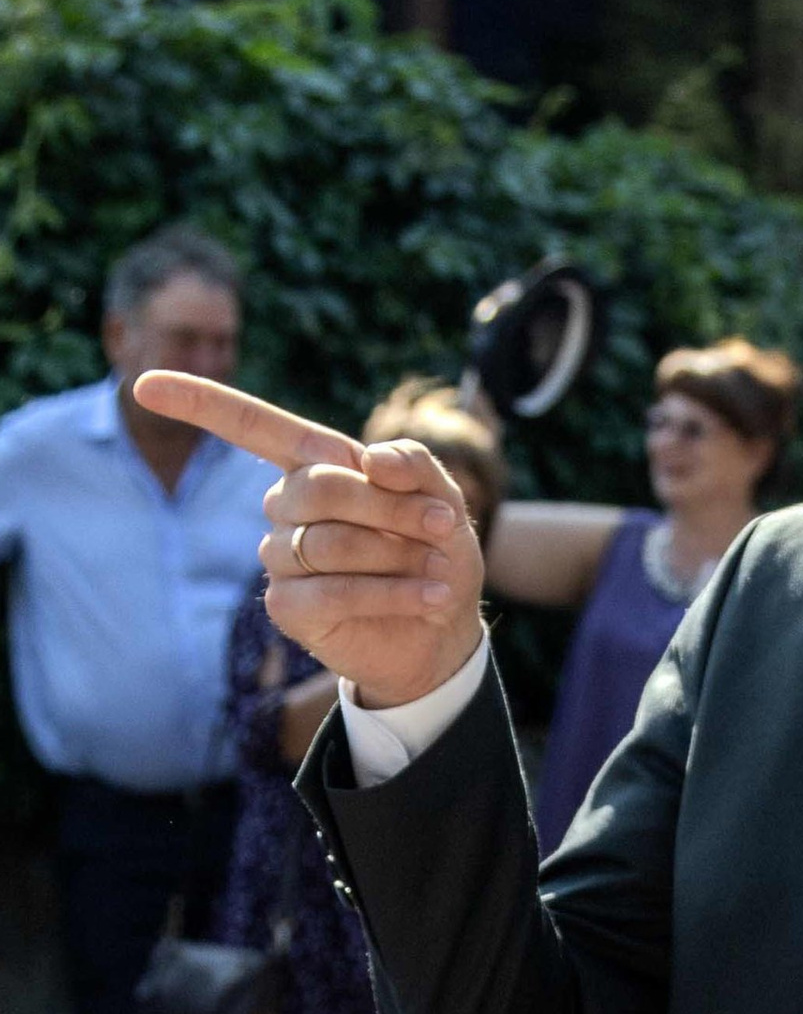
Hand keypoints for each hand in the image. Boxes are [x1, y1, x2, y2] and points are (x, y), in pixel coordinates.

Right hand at [131, 372, 484, 708]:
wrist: (446, 627)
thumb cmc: (436, 551)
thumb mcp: (441, 497)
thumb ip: (414, 465)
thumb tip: (372, 460)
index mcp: (315, 466)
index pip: (251, 426)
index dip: (201, 404)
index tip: (144, 386)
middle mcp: (286, 507)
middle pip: (320, 487)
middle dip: (390, 506)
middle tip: (443, 525)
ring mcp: (280, 557)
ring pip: (327, 542)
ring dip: (397, 553)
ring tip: (438, 565)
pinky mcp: (288, 608)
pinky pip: (332, 592)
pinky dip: (391, 593)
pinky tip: (431, 597)